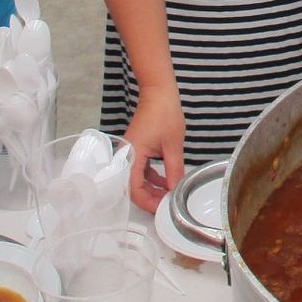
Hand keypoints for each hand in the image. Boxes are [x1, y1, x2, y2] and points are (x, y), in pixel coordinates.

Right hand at [123, 85, 184, 211]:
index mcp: (132, 156)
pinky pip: (141, 170)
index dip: (148, 202)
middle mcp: (126, 156)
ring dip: (152, 189)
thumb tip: (175, 190)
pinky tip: (166, 181)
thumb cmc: (164, 114)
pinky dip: (152, 178)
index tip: (163, 208)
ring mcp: (130, 153)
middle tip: (167, 204)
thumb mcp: (173, 146)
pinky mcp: (136, 150)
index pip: (133, 189)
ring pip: (137, 180)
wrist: (158, 94)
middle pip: (133, 187)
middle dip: (150, 198)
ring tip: (169, 195)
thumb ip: (174, 170)